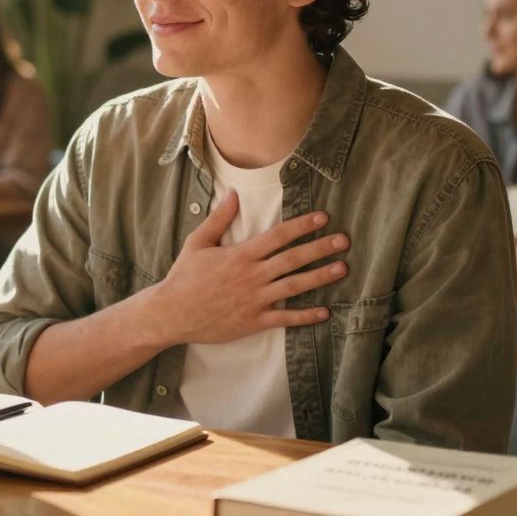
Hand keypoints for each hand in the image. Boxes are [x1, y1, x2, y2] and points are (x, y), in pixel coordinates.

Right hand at [141, 191, 347, 346]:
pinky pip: (285, 318)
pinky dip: (305, 316)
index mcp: (240, 255)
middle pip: (293, 258)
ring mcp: (255, 299)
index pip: (278, 236)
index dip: (302, 225)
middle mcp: (252, 275)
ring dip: (320, 277)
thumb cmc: (184, 277)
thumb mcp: (197, 242)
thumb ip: (219, 219)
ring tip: (342, 268)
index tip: (322, 218)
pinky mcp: (254, 321)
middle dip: (320, 248)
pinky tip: (324, 312)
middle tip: (344, 240)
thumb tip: (233, 194)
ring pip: (294, 286)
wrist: (172, 313)